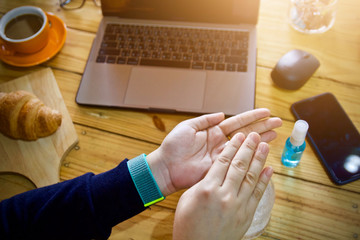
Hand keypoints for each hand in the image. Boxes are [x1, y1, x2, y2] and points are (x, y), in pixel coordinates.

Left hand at [146, 108, 280, 195]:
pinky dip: (250, 156)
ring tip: (276, 134)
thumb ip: (205, 120)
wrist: (166, 166)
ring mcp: (222, 155)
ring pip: (246, 146)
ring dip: (261, 140)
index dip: (252, 117)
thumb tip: (221, 113)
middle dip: (262, 127)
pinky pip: (238, 161)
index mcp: (213, 131)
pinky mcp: (221, 167)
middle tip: (278, 122)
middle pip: (246, 132)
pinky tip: (261, 151)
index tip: (266, 112)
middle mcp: (221, 142)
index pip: (237, 121)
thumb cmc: (173, 146)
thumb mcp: (188, 127)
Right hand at [172, 132, 272, 239]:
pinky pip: (257, 194)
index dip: (232, 147)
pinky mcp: (246, 215)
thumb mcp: (187, 199)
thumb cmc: (188, 225)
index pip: (222, 162)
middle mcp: (224, 195)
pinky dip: (264, 181)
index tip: (239, 136)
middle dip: (248, 148)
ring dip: (259, 160)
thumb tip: (216, 171)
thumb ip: (203, 183)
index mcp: (207, 189)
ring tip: (265, 146)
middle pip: (239, 166)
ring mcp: (237, 206)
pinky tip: (269, 169)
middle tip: (255, 135)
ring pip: (251, 177)